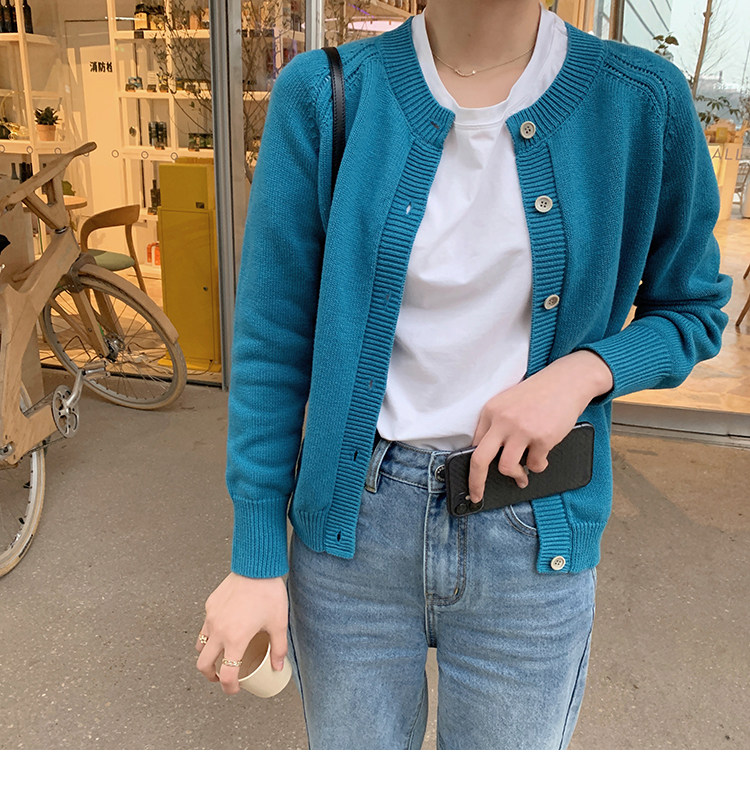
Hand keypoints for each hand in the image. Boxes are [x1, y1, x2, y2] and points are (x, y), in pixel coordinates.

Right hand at [196, 572, 288, 695]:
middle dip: (211, 676)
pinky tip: (225, 628)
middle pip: (203, 664)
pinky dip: (211, 632)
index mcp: (235, 639)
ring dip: (207, 655)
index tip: (234, 690)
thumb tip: (277, 666)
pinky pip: (205, 624)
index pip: (227, 675)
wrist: (257, 566)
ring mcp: (211, 617)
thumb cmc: (268, 593)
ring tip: (220, 654)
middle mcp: (218, 631)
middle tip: (221, 677)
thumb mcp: (279, 624)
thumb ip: (278, 648)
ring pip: (200, 644)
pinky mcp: (210, 604)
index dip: (229, 688)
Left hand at [467, 350, 612, 502]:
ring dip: (515, 476)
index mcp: (491, 411)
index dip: (472, 467)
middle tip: (477, 495)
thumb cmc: (538, 394)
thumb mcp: (508, 403)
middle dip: (476, 483)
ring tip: (521, 477)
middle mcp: (503, 420)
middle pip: (479, 460)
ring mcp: (522, 430)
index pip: (474, 445)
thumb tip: (490, 456)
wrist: (566, 381)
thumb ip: (497, 425)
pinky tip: (542, 457)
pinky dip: (538, 465)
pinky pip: (535, 465)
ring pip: (506, 467)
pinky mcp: (543, 438)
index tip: (472, 481)